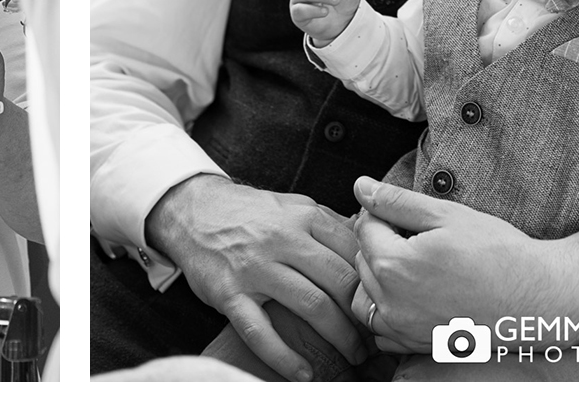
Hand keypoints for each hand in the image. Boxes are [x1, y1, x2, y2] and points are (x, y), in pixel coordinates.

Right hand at [146, 174, 368, 380]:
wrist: (192, 210)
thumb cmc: (249, 212)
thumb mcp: (292, 205)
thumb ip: (327, 223)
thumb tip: (369, 244)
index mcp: (303, 216)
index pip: (354, 253)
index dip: (374, 283)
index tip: (385, 304)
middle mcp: (282, 239)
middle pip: (339, 282)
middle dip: (363, 316)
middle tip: (376, 338)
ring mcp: (254, 267)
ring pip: (310, 306)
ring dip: (339, 338)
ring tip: (353, 357)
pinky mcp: (229, 293)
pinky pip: (261, 332)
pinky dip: (284, 358)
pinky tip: (303, 373)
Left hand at [349, 177, 578, 353]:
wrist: (538, 298)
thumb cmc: (498, 252)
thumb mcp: (446, 214)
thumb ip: (396, 201)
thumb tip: (360, 186)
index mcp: (395, 265)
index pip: (364, 228)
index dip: (383, 214)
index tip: (408, 215)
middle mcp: (392, 302)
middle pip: (362, 260)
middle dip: (381, 243)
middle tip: (418, 237)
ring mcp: (404, 329)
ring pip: (365, 295)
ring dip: (377, 276)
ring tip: (412, 263)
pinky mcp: (417, 345)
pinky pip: (380, 329)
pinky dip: (385, 310)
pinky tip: (412, 295)